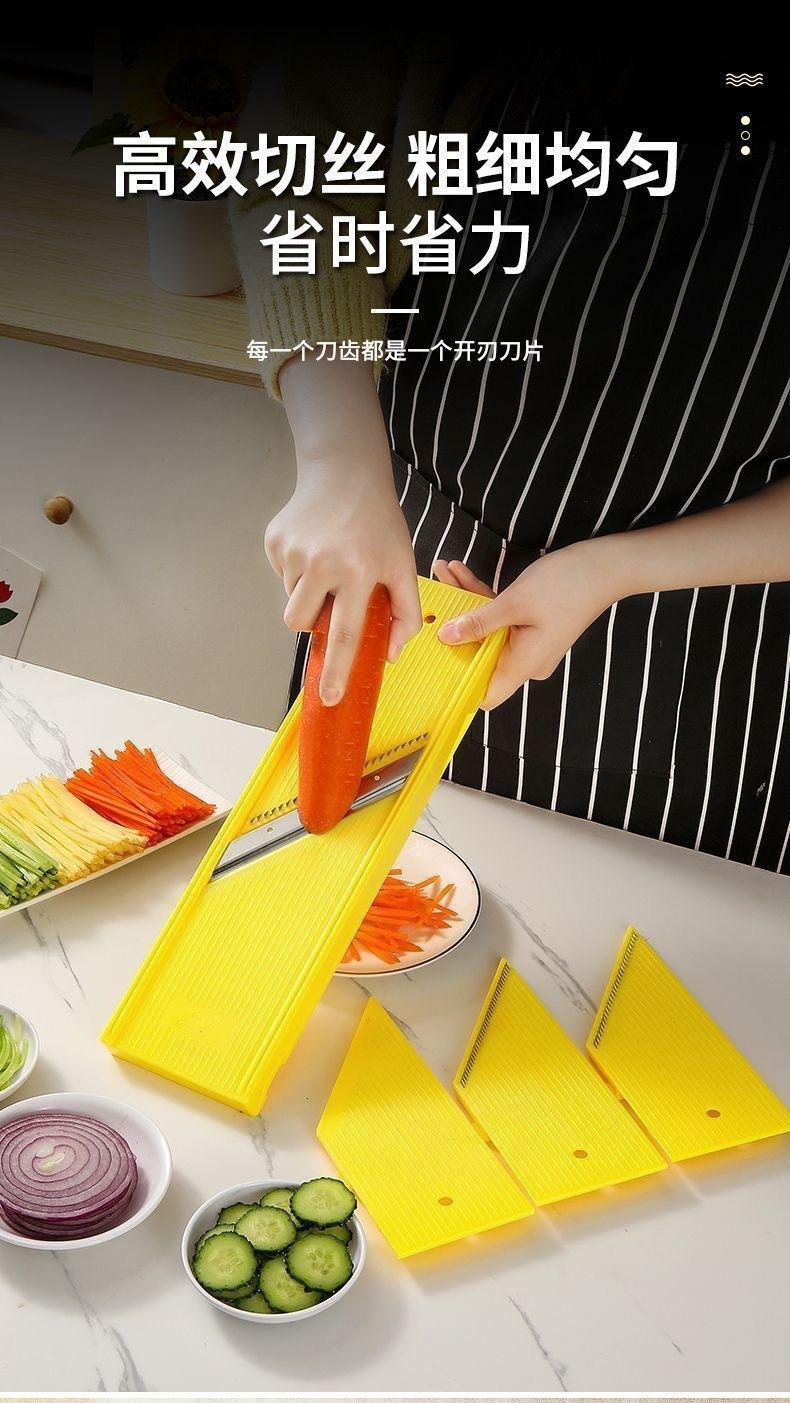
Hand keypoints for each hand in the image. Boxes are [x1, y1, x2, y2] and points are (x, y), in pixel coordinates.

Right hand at [267, 356, 420, 704]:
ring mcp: (294, 551)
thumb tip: (391, 656)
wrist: (344, 472)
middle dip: (313, 624)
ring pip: (291, 599)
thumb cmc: (379, 522)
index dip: (338, 669)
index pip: (347, 632)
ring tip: (329, 564)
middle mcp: (323, 562)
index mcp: (359, 571)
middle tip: (332, 600)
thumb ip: (405, 613)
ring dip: (309, 593)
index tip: (329, 698)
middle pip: (302, 622)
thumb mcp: (403, 563)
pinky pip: (282, 576)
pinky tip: (316, 547)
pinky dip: (299, 571)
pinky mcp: (275, 541)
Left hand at [434, 544, 617, 708]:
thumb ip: (478, 623)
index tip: (432, 662)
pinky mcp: (531, 624)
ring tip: (444, 571)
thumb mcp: (514, 603)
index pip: (485, 694)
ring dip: (465, 602)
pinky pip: (499, 617)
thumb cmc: (566, 586)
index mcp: (523, 665)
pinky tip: (462, 573)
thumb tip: (446, 638)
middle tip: (433, 595)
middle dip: (453, 625)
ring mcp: (529, 642)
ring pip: (486, 630)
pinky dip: (482, 598)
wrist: (605, 566)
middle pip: (479, 654)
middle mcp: (526, 660)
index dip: (459, 684)